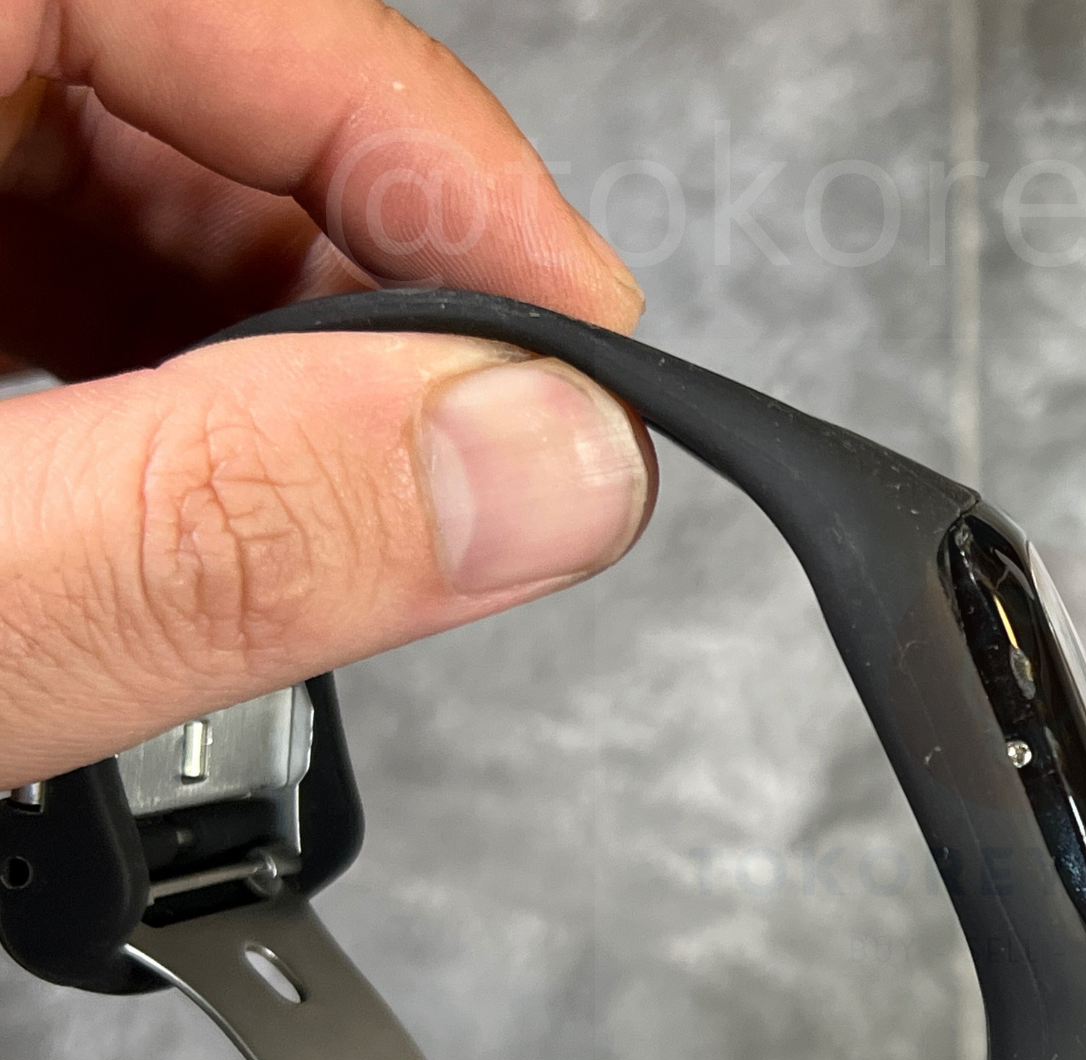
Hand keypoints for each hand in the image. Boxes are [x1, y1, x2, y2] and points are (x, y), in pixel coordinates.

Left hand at [0, 0, 657, 786]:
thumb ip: (220, 526)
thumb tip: (544, 463)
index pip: (248, 1)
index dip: (448, 166)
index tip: (579, 344)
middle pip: (206, 90)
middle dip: (367, 287)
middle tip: (487, 454)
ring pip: (129, 177)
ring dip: (272, 350)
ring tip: (341, 510)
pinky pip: (47, 252)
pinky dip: (157, 379)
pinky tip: (198, 496)